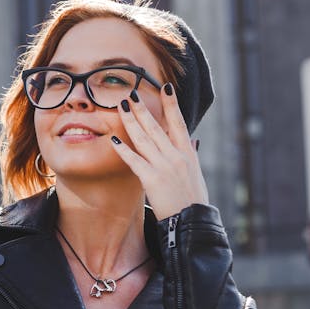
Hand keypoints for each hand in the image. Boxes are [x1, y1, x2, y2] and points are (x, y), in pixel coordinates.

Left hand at [110, 84, 208, 219]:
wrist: (192, 220)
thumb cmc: (193, 199)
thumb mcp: (196, 173)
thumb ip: (191, 156)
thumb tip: (194, 142)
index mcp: (188, 152)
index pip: (178, 122)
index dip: (172, 104)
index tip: (166, 87)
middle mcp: (176, 155)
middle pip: (156, 126)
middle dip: (143, 108)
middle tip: (131, 93)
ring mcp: (164, 166)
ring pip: (143, 138)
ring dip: (131, 120)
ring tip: (121, 106)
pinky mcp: (152, 179)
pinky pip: (134, 160)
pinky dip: (123, 149)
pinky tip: (113, 139)